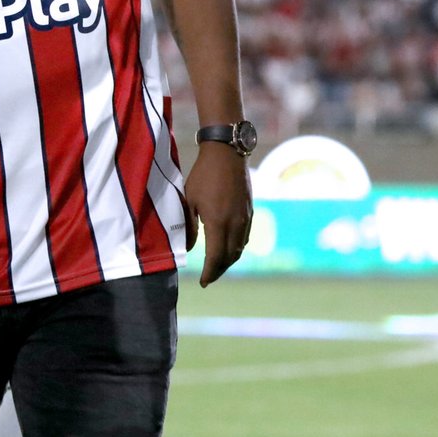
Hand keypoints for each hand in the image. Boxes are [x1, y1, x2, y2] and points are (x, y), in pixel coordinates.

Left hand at [182, 142, 252, 286]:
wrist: (226, 154)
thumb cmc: (203, 175)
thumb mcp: (189, 200)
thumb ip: (189, 226)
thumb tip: (187, 247)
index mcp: (218, 222)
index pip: (215, 257)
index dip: (209, 272)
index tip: (203, 282)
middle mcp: (235, 224)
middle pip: (229, 257)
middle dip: (219, 270)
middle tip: (209, 278)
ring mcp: (245, 218)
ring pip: (239, 249)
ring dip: (229, 261)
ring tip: (217, 267)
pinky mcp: (249, 212)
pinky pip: (244, 237)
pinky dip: (236, 248)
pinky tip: (228, 249)